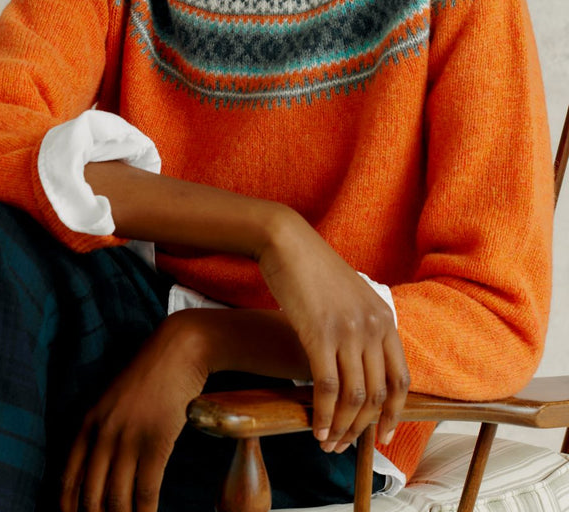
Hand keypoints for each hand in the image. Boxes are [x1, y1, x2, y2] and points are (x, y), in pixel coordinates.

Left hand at [60, 314, 208, 511]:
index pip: (68, 480)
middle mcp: (103, 433)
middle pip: (91, 497)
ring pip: (117, 501)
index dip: (69, 509)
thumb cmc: (150, 376)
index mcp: (88, 423)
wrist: (179, 349)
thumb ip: (103, 432)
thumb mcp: (115, 401)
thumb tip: (100, 474)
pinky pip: (146, 492)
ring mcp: (129, 438)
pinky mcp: (156, 442)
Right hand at [257, 208, 408, 453]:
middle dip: (363, 428)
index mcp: (384, 317)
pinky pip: (328, 387)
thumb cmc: (312, 268)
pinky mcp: (319, 334)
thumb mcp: (351, 295)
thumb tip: (361, 362)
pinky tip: (316, 427)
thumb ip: (363, 325)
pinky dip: (324, 414)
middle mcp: (373, 326)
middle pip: (378, 393)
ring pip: (355, 396)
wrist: (286, 241)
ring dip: (343, 427)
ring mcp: (348, 330)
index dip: (394, 413)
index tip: (383, 435)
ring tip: (329, 443)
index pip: (400, 379)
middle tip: (346, 445)